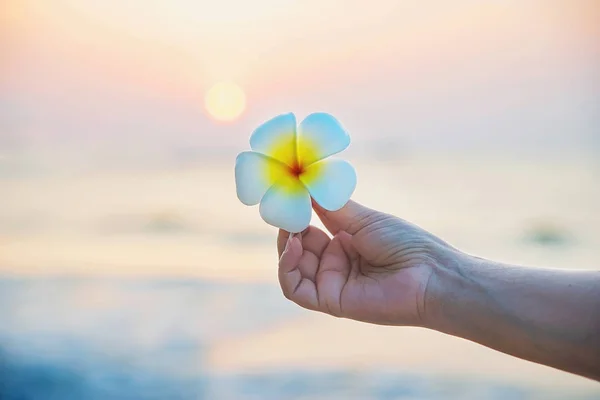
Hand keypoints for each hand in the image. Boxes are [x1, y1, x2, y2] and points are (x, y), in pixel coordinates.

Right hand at [277, 200, 456, 325]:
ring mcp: (332, 283)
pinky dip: (287, 268)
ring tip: (291, 227)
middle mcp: (336, 264)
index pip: (308, 230)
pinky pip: (297, 289)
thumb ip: (330, 206)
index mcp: (345, 243)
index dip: (296, 215)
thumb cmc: (405, 244)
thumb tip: (304, 182)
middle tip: (284, 208)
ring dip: (285, 246)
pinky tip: (294, 246)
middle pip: (296, 249)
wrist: (429, 274)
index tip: (287, 194)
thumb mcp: (362, 219)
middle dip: (288, 228)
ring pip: (292, 268)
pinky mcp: (330, 301)